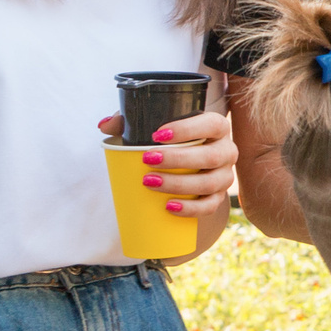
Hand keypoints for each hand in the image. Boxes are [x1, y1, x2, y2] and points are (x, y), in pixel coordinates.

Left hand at [98, 108, 236, 218]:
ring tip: (149, 182)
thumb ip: (129, 121)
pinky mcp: (218, 196)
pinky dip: (190, 208)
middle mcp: (226, 151)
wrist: (189, 162)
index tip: (158, 134)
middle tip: (147, 160)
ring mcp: (224, 175)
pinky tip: (169, 206)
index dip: (189, 129)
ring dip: (180, 184)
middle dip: (179, 160)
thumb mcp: (153, 125)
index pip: (212, 125)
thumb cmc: (171, 140)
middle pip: (211, 157)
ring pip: (210, 183)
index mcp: (217, 128)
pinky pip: (210, 206)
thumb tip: (104, 126)